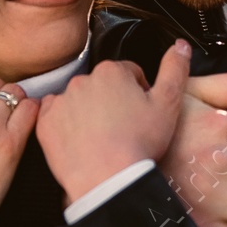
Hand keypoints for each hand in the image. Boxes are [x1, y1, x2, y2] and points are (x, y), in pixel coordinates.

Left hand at [34, 43, 190, 206]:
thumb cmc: (139, 144)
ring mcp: (60, 101)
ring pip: (79, 101)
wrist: (108, 181)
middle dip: (113, 102)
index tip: (140, 114)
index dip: (139, 94)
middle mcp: (82, 80)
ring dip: (89, 113)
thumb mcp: (168, 104)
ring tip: (103, 139)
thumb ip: (175, 69)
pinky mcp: (45, 123)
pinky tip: (81, 142)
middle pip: (102, 86)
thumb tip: (181, 45)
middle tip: (123, 129)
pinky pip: (55, 117)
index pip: (129, 74)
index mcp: (112, 71)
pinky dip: (66, 126)